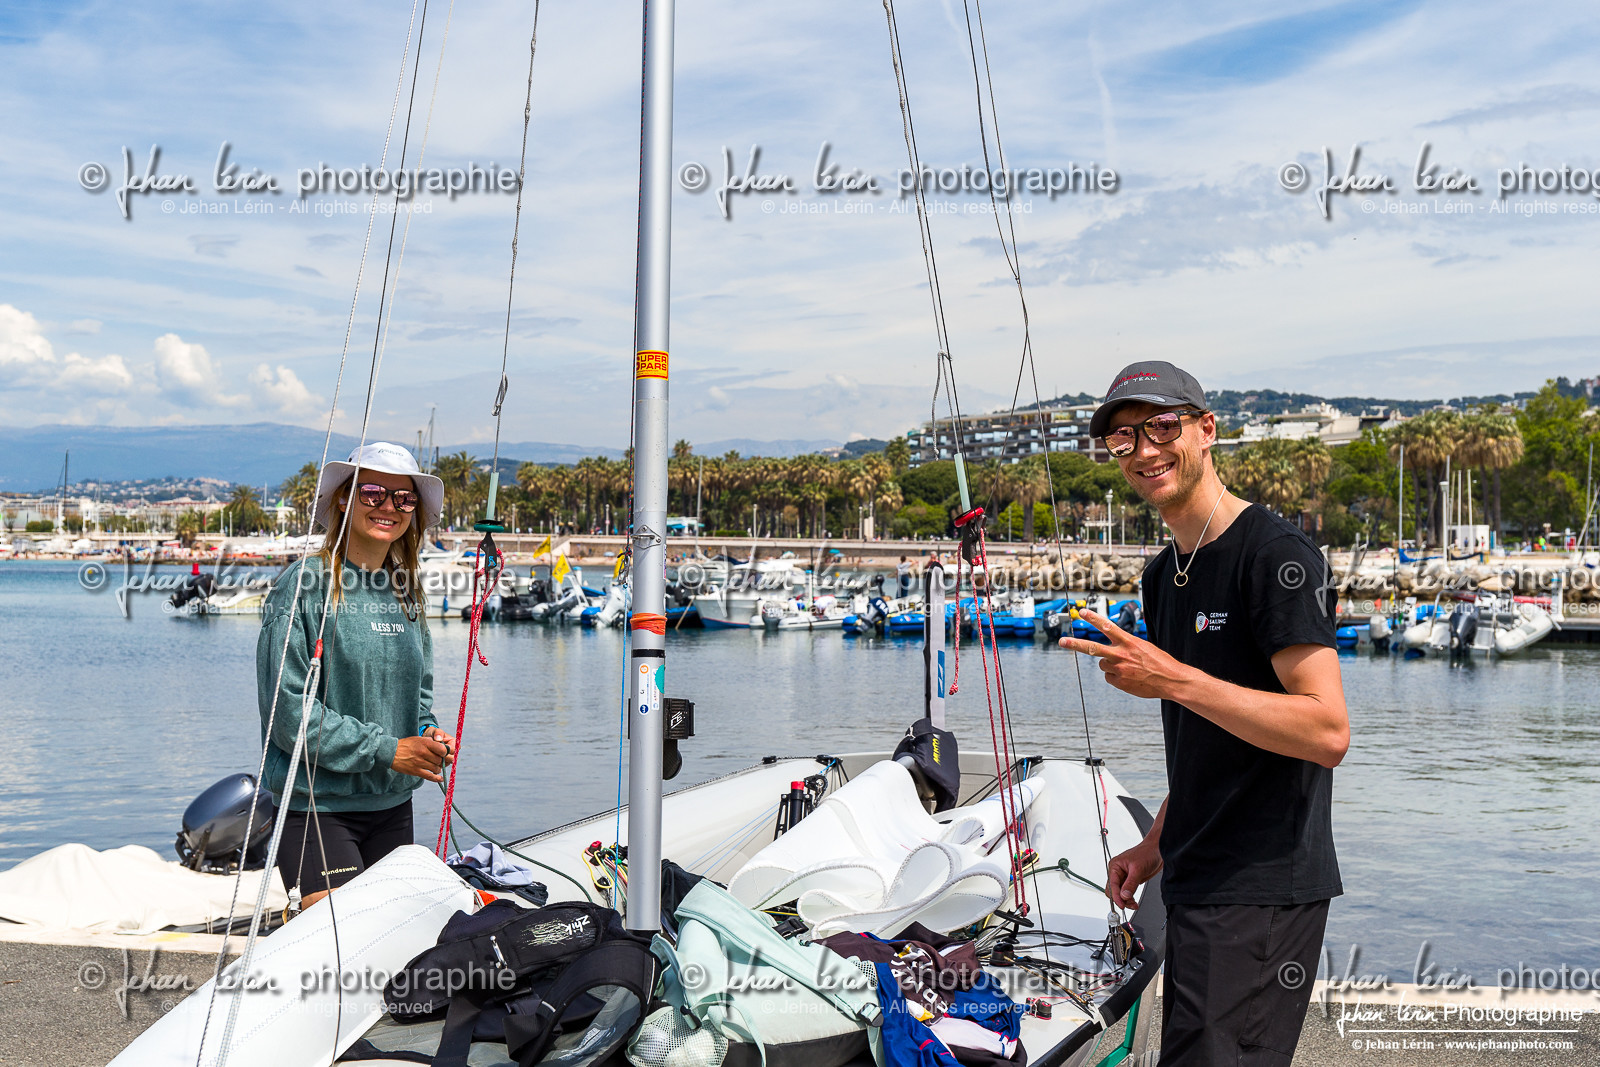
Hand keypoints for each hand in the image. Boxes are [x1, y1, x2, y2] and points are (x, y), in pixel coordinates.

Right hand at [392, 735, 448, 781]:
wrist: (391, 752)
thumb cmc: (406, 745)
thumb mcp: (418, 739)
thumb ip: (430, 742)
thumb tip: (442, 745)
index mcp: (425, 743)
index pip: (442, 749)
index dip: (446, 752)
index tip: (444, 753)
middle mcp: (423, 753)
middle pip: (440, 760)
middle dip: (442, 762)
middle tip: (441, 762)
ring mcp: (419, 762)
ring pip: (436, 768)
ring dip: (438, 769)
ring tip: (436, 767)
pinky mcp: (415, 771)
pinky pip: (429, 776)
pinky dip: (436, 778)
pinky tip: (440, 778)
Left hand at [421, 726, 455, 765]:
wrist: (428, 740)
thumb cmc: (434, 734)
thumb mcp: (435, 731)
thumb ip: (438, 733)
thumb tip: (438, 739)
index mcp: (454, 743)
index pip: (454, 750)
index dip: (446, 751)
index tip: (438, 749)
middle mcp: (453, 752)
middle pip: (451, 759)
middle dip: (442, 758)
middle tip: (433, 755)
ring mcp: (448, 758)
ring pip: (446, 764)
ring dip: (438, 762)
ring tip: (430, 757)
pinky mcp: (443, 763)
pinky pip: (441, 766)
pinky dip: (435, 765)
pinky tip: (429, 762)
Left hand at [1058, 608, 1187, 699]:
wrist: (1171, 680)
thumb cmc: (1159, 662)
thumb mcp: (1144, 647)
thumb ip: (1126, 646)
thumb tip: (1112, 652)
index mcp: (1129, 642)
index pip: (1107, 626)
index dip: (1093, 618)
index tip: (1082, 612)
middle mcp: (1121, 654)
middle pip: (1092, 648)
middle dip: (1075, 644)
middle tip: (1061, 641)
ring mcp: (1119, 669)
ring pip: (1103, 665)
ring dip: (1110, 666)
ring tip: (1128, 668)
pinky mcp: (1120, 682)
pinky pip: (1110, 678)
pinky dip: (1116, 678)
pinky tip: (1130, 678)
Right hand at [1106, 839, 1161, 909]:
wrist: (1158, 851)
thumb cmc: (1147, 853)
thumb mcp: (1138, 869)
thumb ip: (1130, 884)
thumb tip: (1124, 895)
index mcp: (1115, 866)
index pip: (1112, 884)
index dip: (1116, 896)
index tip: (1122, 905)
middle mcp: (1117, 872)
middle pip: (1113, 890)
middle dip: (1120, 899)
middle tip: (1129, 905)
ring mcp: (1124, 877)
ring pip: (1120, 893)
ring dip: (1125, 900)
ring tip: (1134, 904)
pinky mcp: (1131, 881)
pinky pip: (1126, 892)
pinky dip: (1129, 898)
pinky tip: (1134, 902)